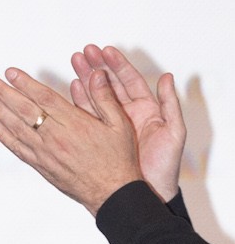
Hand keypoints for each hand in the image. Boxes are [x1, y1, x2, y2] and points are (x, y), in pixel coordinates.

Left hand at [0, 65, 144, 213]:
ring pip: (16, 127)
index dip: (25, 83)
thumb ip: (105, 98)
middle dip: (3, 92)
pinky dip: (2, 134)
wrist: (111, 193)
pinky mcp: (40, 165)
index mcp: (74, 124)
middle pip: (24, 110)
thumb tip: (95, 75)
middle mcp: (55, 137)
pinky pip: (16, 147)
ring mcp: (45, 152)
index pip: (44, 98)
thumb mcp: (120, 124)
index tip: (10, 73)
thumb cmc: (116, 160)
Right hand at [68, 44, 185, 202]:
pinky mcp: (99, 138)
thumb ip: (170, 104)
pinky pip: (87, 118)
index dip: (117, 65)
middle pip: (109, 85)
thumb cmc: (164, 166)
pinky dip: (78, 104)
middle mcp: (127, 114)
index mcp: (146, 108)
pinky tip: (70, 91)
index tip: (104, 51)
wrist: (148, 192)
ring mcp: (112, 126)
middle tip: (82, 53)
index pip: (129, 80)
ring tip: (73, 65)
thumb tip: (167, 77)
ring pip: (96, 98)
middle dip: (96, 67)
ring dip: (84, 81)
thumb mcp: (173, 132)